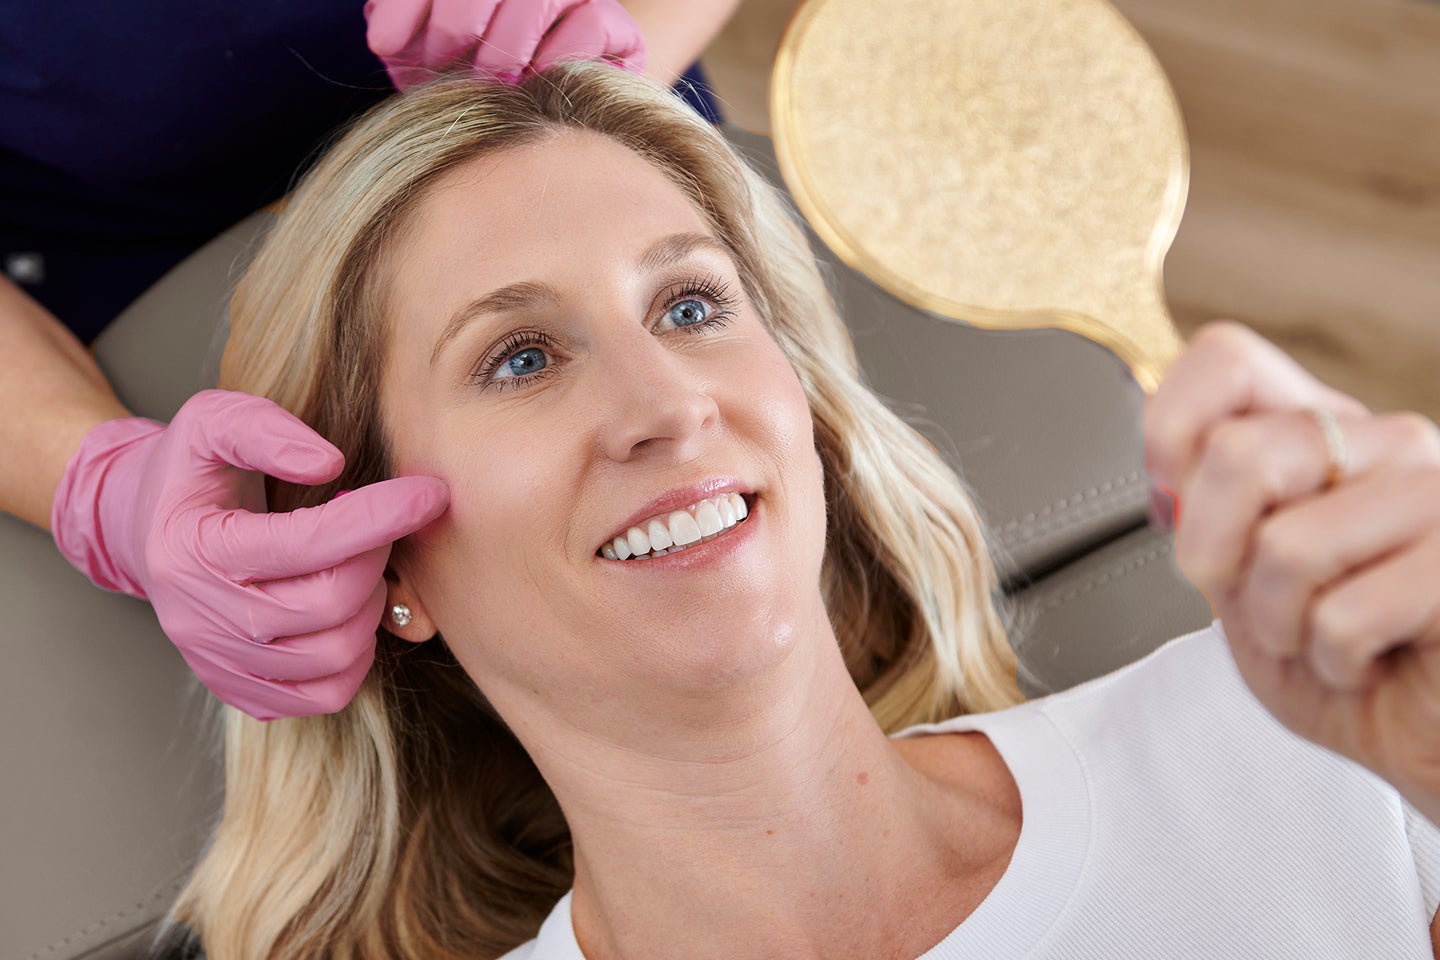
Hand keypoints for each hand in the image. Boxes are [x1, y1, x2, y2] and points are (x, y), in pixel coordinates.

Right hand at [52, 390, 449, 720]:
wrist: (143, 527)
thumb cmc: (191, 470)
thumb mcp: (211, 420)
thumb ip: (265, 430)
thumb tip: (329, 462)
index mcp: (193, 549)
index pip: (307, 543)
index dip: (380, 516)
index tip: (429, 492)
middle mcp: (201, 617)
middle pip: (328, 604)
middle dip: (374, 558)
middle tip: (377, 526)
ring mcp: (218, 662)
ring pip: (334, 656)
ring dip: (370, 605)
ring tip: (358, 564)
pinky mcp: (239, 689)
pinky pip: (322, 696)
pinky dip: (356, 658)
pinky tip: (350, 613)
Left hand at [365, 0, 646, 90]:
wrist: (554, 125)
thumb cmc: (480, 91)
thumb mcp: (424, 61)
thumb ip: (400, 37)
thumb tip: (382, 28)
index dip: (409, 5)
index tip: (385, 44)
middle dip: (456, 24)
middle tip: (443, 66)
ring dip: (503, 46)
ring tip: (488, 82)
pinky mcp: (615, 26)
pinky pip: (589, 25)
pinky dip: (556, 56)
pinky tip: (532, 81)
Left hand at [1145, 321, 1439, 821]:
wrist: (1422, 735)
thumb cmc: (1336, 653)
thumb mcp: (1243, 574)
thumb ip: (1204, 509)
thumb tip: (1170, 474)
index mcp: (1326, 430)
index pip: (1227, 360)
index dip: (1172, 427)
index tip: (1171, 499)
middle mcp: (1389, 442)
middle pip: (1240, 453)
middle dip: (1214, 553)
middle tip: (1257, 600)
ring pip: (1286, 545)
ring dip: (1279, 624)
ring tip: (1324, 638)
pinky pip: (1344, 616)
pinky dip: (1334, 663)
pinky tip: (1372, 663)